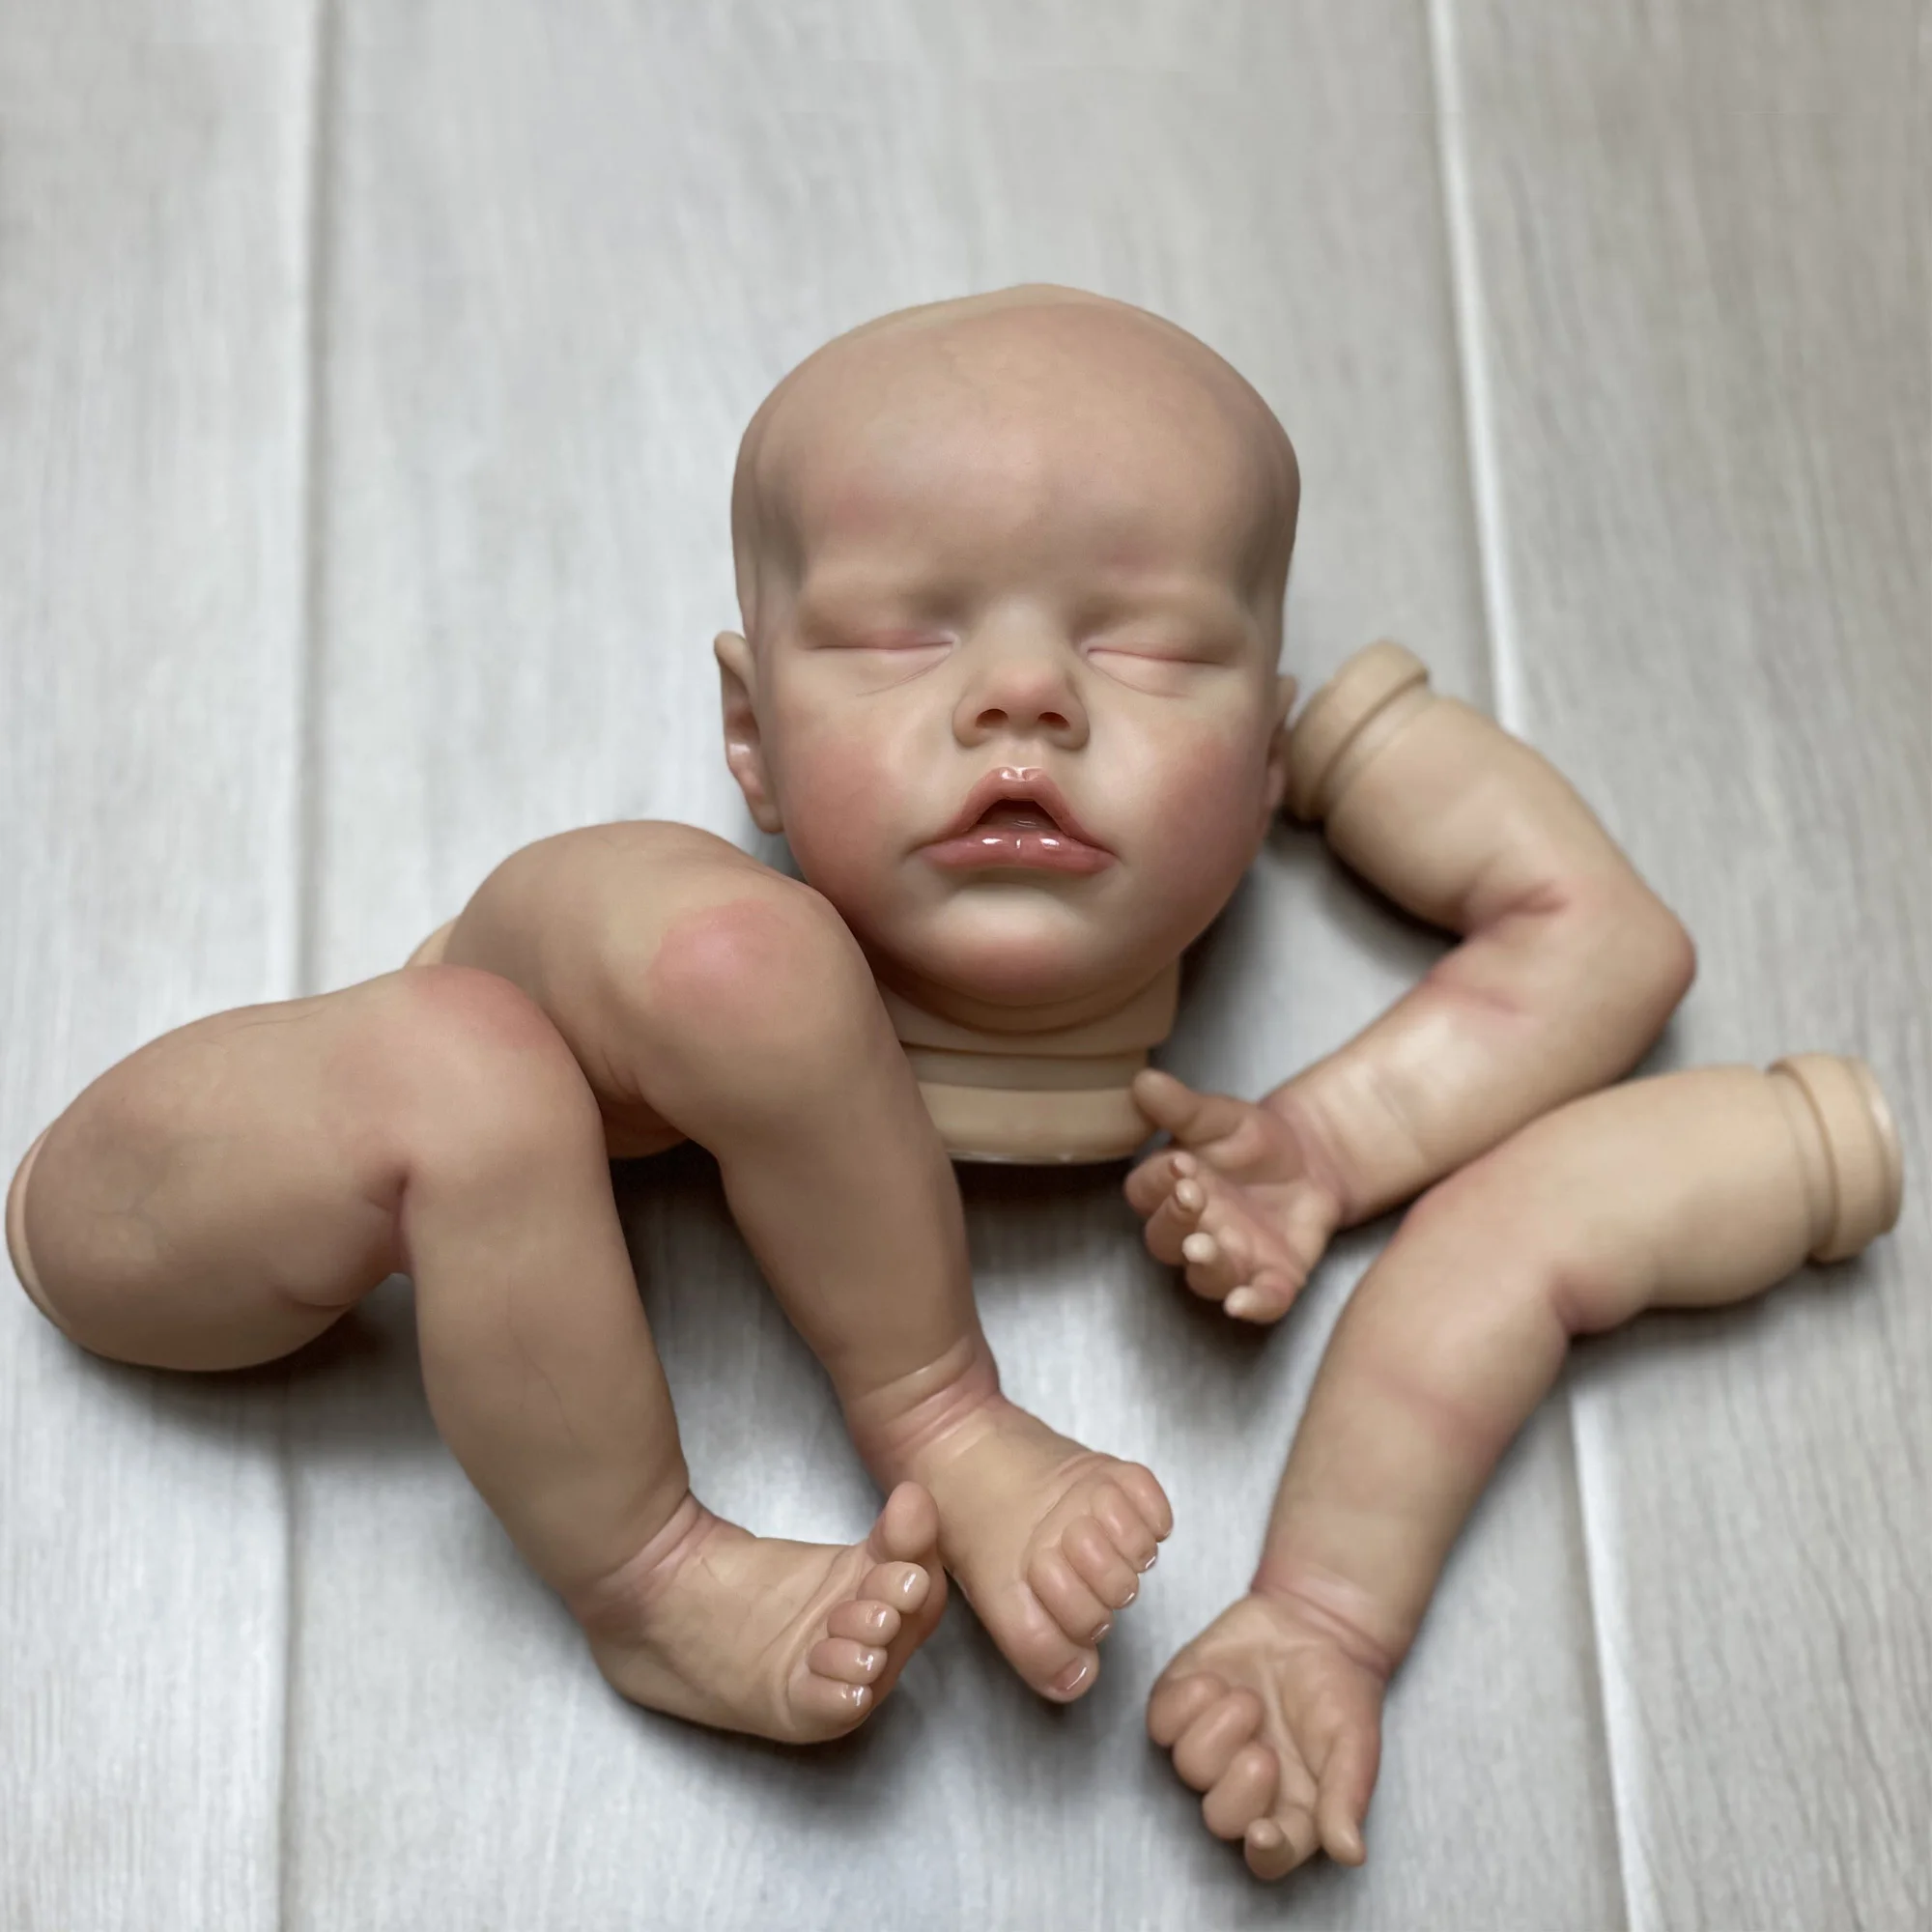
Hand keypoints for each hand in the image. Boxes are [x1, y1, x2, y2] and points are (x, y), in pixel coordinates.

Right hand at [1124, 1068, 1343, 1322]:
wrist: (1314, 1158)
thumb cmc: (1252, 1140)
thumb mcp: (1219, 1116)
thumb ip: (1181, 1106)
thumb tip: (1144, 1081)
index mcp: (1170, 1189)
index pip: (1146, 1193)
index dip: (1157, 1183)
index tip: (1179, 1162)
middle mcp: (1193, 1230)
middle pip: (1165, 1241)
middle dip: (1175, 1223)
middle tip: (1193, 1197)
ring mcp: (1232, 1259)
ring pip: (1205, 1277)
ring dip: (1205, 1266)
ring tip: (1207, 1246)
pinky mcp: (1272, 1279)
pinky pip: (1259, 1302)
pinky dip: (1253, 1306)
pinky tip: (1247, 1303)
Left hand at [1147, 1591, 1387, 1879]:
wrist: (1313, 1626)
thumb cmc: (1338, 1691)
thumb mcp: (1354, 1741)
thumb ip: (1347, 1795)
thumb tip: (1350, 1853)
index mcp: (1291, 1811)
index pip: (1270, 1857)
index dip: (1264, 1853)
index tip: (1263, 1832)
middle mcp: (1242, 1788)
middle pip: (1219, 1819)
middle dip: (1238, 1785)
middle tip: (1265, 1751)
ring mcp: (1207, 1748)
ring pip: (1188, 1767)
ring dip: (1219, 1730)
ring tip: (1250, 1700)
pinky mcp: (1179, 1707)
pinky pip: (1161, 1722)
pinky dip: (1186, 1701)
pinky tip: (1216, 1681)